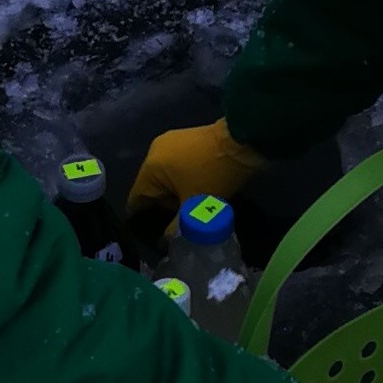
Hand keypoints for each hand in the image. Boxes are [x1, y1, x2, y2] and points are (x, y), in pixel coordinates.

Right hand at [125, 117, 266, 237]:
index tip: (152, 237)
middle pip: (151, 189)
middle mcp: (155, 151)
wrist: (245, 140)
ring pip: (166, 179)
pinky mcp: (187, 139)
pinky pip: (178, 168)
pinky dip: (184, 182)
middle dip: (164, 208)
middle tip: (179, 225)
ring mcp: (171, 142)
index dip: (143, 220)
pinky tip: (198, 192)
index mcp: (150, 166)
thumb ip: (177, 229)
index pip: (136, 200)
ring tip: (191, 210)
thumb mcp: (195, 208)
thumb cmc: (215, 174)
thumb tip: (166, 242)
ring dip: (176, 195)